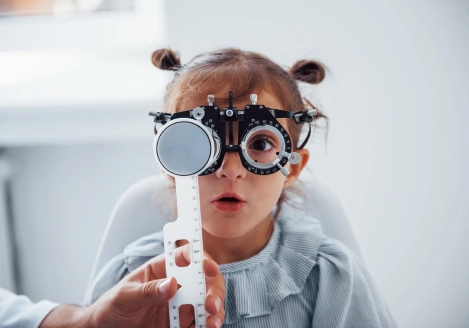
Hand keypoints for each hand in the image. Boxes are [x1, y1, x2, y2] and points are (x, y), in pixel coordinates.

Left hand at [87, 244, 224, 327]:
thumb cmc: (111, 307)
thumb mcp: (125, 296)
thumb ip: (147, 291)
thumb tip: (172, 284)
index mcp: (162, 269)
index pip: (186, 257)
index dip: (201, 259)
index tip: (210, 268)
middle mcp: (176, 285)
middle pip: (204, 280)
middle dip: (213, 290)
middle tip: (211, 305)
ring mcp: (180, 305)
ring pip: (206, 302)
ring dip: (214, 311)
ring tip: (212, 323)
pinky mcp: (180, 324)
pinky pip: (199, 323)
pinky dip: (206, 326)